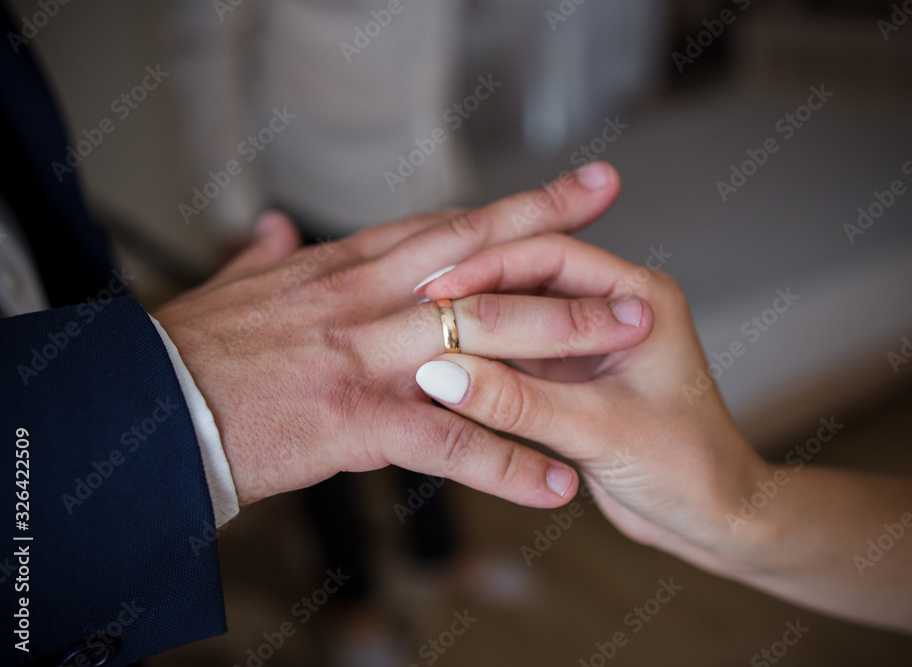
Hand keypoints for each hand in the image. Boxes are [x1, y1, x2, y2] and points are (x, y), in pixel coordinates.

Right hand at [153, 163, 652, 508]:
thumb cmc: (192, 353)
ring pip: (482, 335)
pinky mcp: (357, 422)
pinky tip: (555, 479)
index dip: (509, 208)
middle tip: (616, 210)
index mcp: (340, 268)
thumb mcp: (232, 290)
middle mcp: (363, 298)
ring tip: (628, 335)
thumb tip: (272, 227)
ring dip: (560, 335)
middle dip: (552, 234)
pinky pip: (450, 442)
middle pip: (475, 258)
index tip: (566, 189)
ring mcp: (365, 356)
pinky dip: (507, 463)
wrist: (149, 412)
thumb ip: (264, 257)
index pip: (444, 228)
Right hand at [418, 233, 770, 573]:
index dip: (489, 267)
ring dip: (477, 330)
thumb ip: (519, 402)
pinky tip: (447, 371)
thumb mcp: (599, 430)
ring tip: (423, 339)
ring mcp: (592, 344)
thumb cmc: (688, 468)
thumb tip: (443, 376)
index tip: (439, 290)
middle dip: (476, 293)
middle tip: (420, 308)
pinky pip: (520, 359)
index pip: (552, 256)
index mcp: (639, 298)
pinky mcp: (575, 379)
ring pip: (520, 319)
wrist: (712, 519)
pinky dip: (486, 365)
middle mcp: (615, 309)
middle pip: (530, 280)